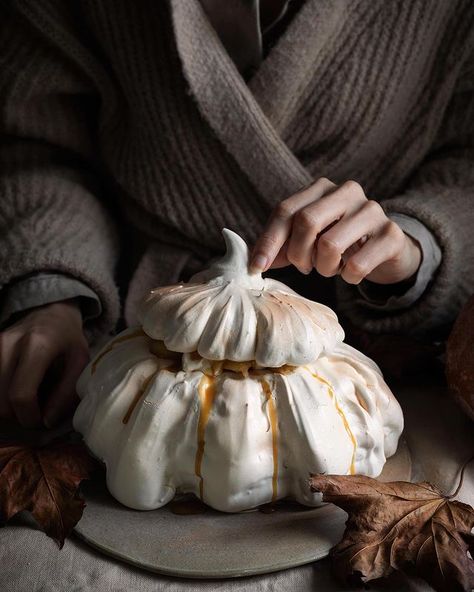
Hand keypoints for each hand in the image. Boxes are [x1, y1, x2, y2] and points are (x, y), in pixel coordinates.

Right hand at [0, 300, 89, 428]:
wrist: (51, 311)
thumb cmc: (68, 339)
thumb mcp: (80, 362)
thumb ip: (67, 393)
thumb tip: (47, 422)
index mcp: (37, 345)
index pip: (21, 395)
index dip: (30, 417)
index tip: (42, 420)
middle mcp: (9, 343)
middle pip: (1, 401)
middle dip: (19, 416)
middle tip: (37, 413)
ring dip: (8, 408)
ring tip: (27, 401)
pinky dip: (2, 396)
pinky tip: (16, 391)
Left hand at [250, 177, 421, 284]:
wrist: (387, 250)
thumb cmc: (340, 243)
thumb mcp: (307, 241)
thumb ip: (281, 247)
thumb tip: (252, 263)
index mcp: (321, 188)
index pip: (286, 210)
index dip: (269, 241)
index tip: (257, 267)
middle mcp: (347, 192)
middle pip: (306, 221)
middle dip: (298, 254)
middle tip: (304, 268)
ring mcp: (372, 210)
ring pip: (330, 244)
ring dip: (324, 268)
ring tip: (331, 268)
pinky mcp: (391, 234)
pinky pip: (357, 264)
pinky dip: (348, 277)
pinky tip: (352, 272)